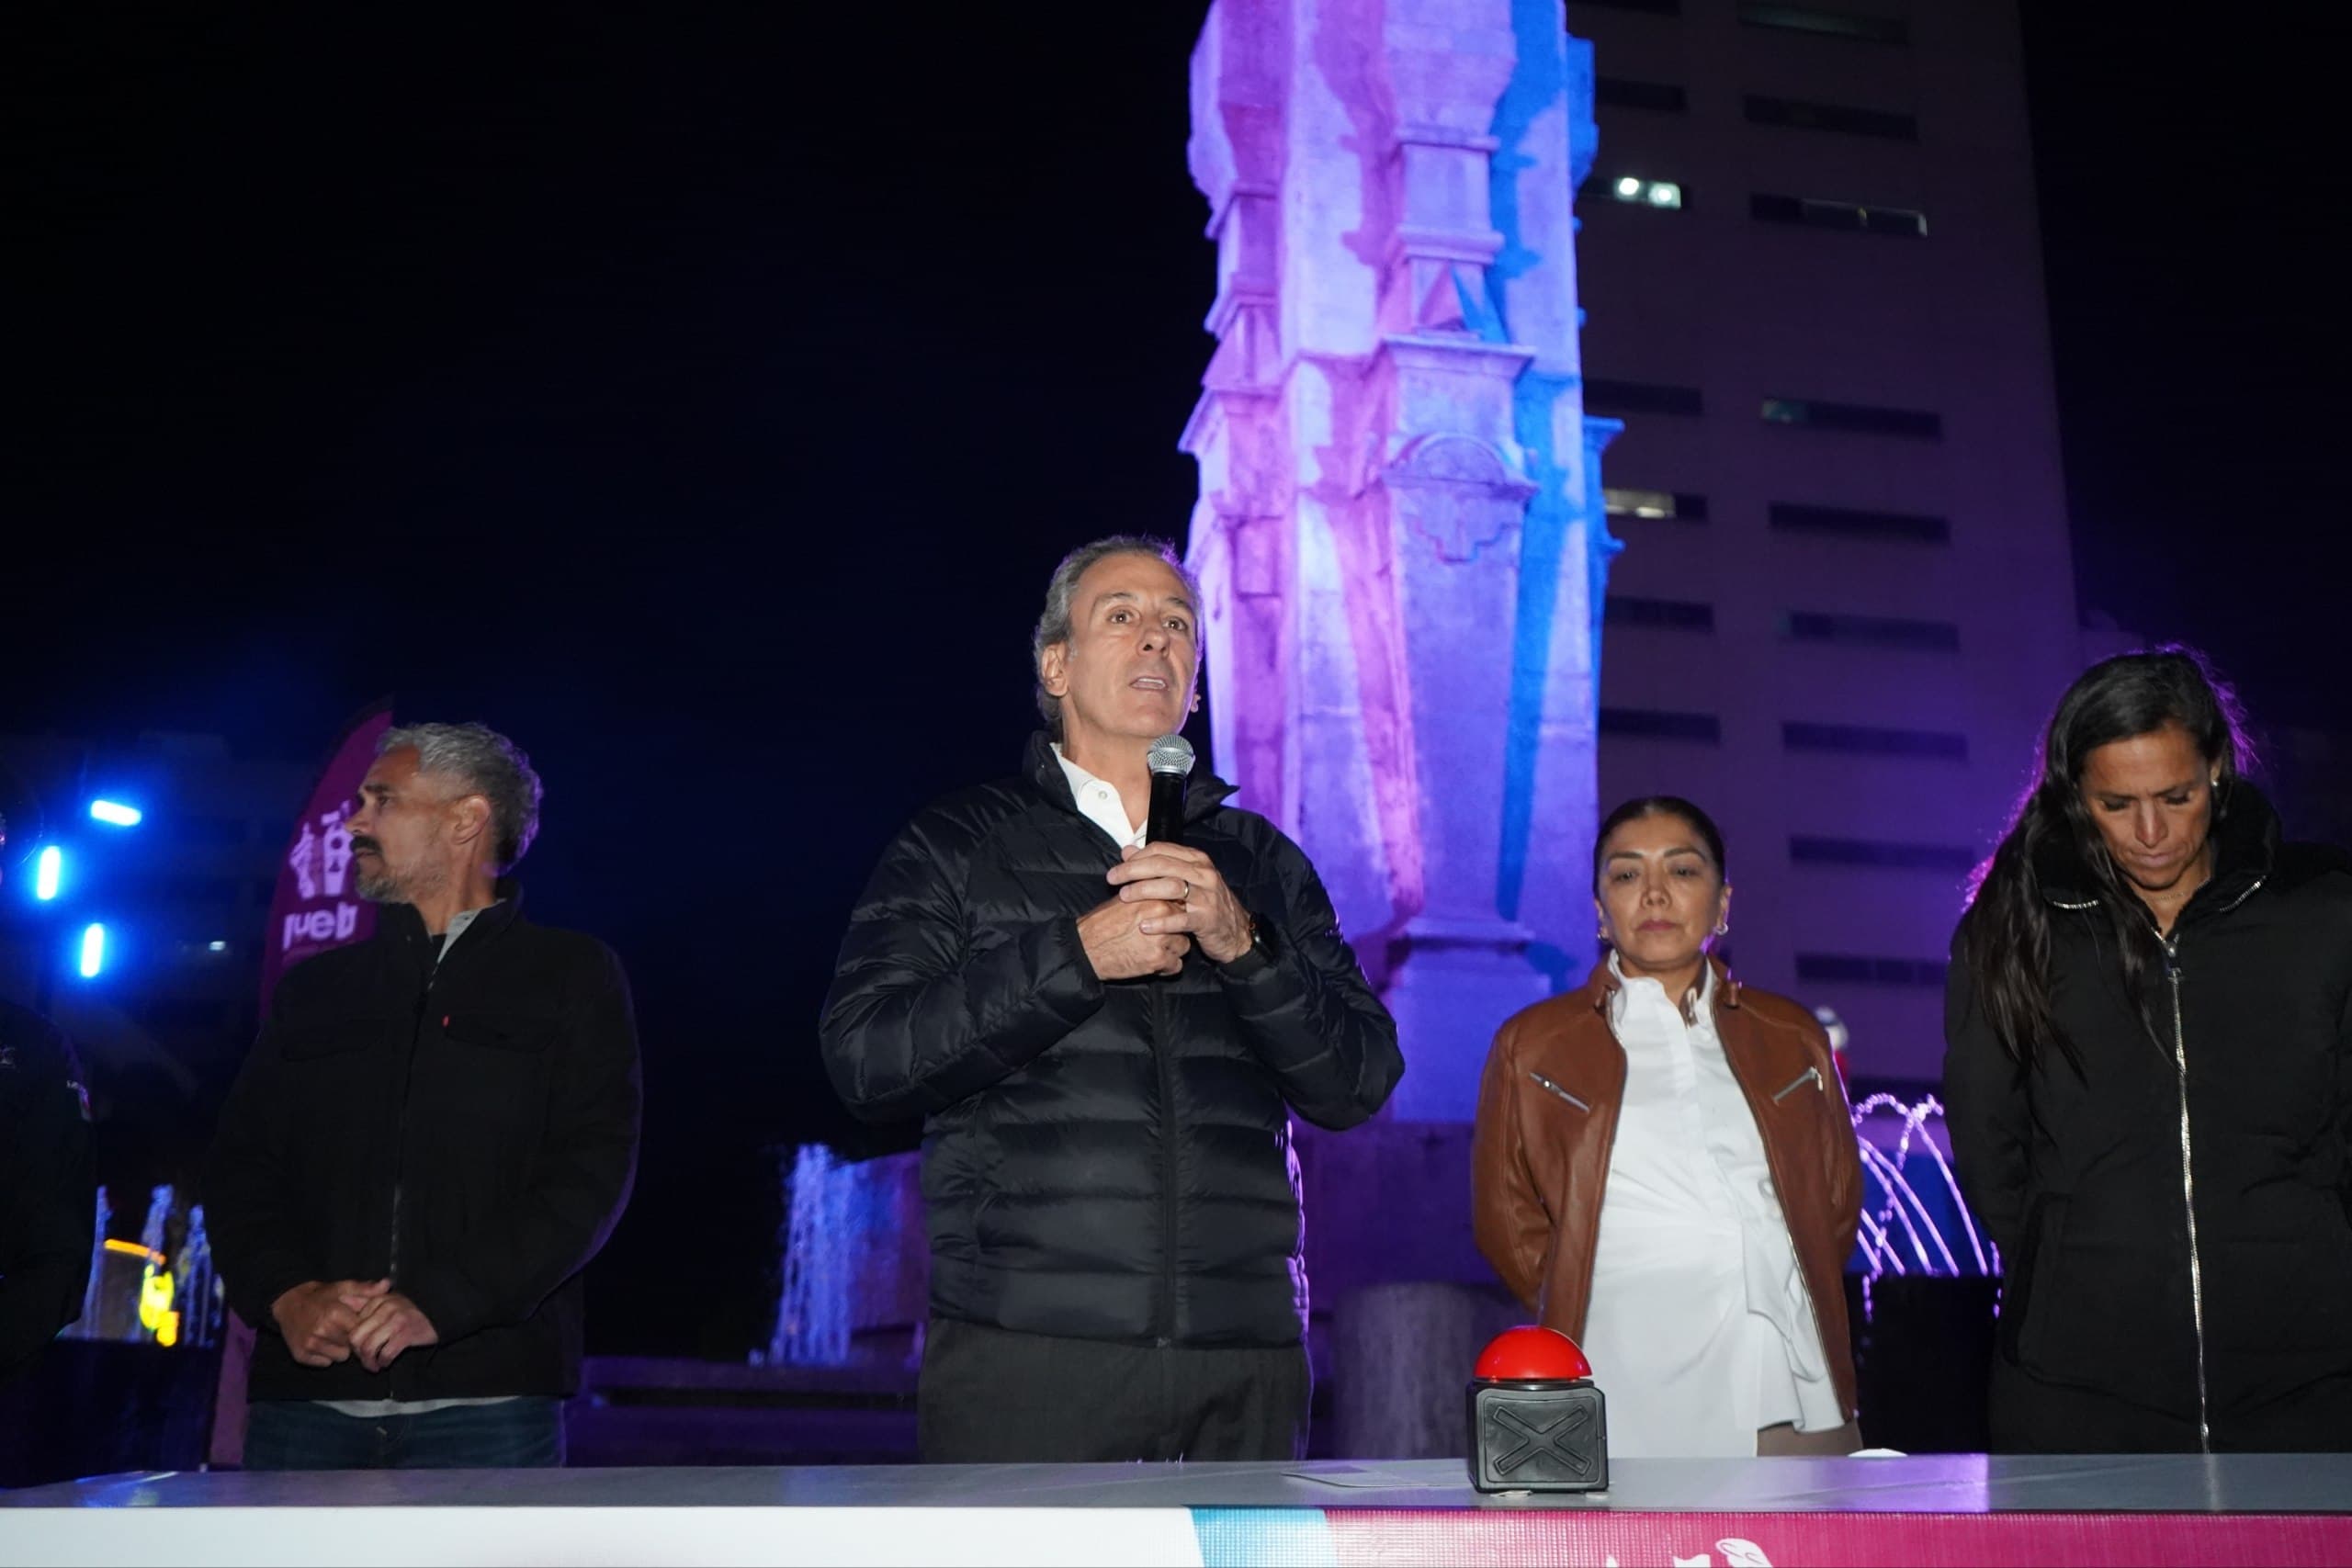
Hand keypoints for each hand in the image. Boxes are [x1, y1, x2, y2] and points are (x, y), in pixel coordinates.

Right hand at [271, 1278, 391, 1367]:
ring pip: (340, 1357)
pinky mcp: (301, 1356)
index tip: (363, 1325)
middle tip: (344, 1328)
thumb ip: (366, 1289)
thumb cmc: (320, 1295)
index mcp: (335, 1314)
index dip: (365, 1329)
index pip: (362, 1332)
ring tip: (333, 1335)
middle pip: (352, 1346)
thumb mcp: (343, 1287)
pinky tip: (322, 1342)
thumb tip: (387, 1285)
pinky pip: (325, 1363)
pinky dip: (325, 1356)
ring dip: (340, 1349)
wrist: (288, 1302)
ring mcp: (310, 1345)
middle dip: (353, 1339)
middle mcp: (322, 1331)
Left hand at [349, 1291, 439, 1373]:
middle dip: (358, 1354)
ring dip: (370, 1362)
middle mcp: (386, 1308)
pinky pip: (387, 1353)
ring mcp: (397, 1320)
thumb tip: (342, 1300)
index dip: (354, 1342)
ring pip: (369, 1347)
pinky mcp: (408, 1333)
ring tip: (374, 1365)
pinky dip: (383, 1362)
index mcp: (377, 1300)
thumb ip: (364, 1302)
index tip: (360, 1349)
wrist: (439, 1312)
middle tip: (365, 1360)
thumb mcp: (386, 1302)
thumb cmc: (408, 1311)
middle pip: (357, 1338)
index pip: (352, 1326)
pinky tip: (385, 1363)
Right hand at [1076, 895, 1189, 979]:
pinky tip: (1150, 963)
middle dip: (1174, 931)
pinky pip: (1176, 965)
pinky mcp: (1158, 960)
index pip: (1181, 903)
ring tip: (1151, 950)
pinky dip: (1165, 967)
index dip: (1173, 913)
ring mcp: (1162, 938)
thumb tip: (1162, 892)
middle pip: (1184, 923)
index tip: (1165, 920)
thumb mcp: (1124, 900)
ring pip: (1183, 945)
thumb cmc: (1101, 924)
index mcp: (1154, 896)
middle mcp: (1162, 914)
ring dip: (1171, 951)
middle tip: (1156, 937)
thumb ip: (1147, 895)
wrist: (1085, 949)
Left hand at [1105, 844, 1252, 964]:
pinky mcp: (1208, 919)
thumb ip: (1157, 864)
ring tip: (1123, 897)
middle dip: (1133, 870)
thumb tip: (1127, 851)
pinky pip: (1181, 919)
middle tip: (1112, 879)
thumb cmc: (1206, 905)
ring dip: (1143, 890)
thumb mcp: (1185, 880)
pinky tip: (1144, 926)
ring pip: (1171, 886)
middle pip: (1163, 864)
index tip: (1117, 867)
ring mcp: (1207, 896)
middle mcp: (1203, 873)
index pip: (1161, 850)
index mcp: (1196, 860)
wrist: (1236, 932)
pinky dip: (1161, 922)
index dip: (1136, 857)